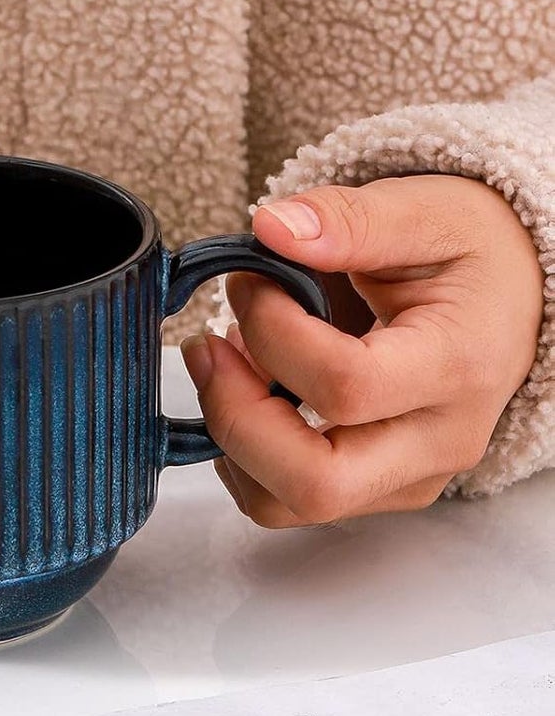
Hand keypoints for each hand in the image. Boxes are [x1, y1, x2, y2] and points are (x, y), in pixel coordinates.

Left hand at [181, 175, 543, 525]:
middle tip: (207, 346)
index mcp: (457, 366)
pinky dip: (243, 450)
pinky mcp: (378, 486)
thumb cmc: (464, 251)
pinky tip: (248, 386)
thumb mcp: (421, 212)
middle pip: (316, 482)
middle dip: (234, 414)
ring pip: (287, 503)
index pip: (346, 386)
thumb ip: (348, 219)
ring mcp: (408, 474)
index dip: (272, 334)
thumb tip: (271, 228)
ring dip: (230, 437)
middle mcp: (438, 439)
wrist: (508, 291)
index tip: (248, 282)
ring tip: (224, 363)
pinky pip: (285, 498)